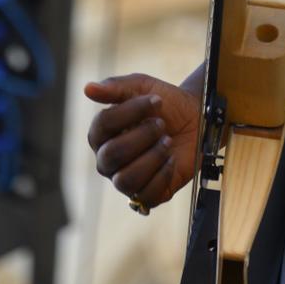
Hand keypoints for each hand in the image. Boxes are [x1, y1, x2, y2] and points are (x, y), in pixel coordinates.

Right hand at [83, 73, 199, 209]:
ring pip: (125, 180)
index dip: (130, 111)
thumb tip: (88, 88)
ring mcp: (126, 179)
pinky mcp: (147, 195)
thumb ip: (115, 87)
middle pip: (112, 155)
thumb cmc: (166, 103)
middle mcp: (108, 160)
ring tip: (168, 142)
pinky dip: (163, 175)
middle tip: (161, 124)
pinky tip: (172, 160)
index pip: (102, 125)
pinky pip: (146, 196)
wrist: (197, 119)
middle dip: (143, 136)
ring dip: (152, 158)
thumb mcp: (142, 86)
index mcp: (102, 134)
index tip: (157, 100)